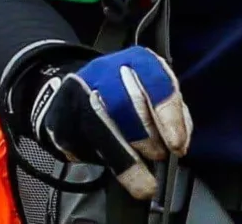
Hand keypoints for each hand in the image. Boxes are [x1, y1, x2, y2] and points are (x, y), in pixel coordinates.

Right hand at [28, 46, 191, 200]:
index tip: (177, 144)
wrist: (72, 94)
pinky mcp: (62, 126)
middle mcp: (103, 73)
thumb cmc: (121, 95)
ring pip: (108, 137)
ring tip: (145, 181)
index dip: (170, 116)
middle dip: (151, 143)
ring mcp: (77, 98)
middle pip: (133, 112)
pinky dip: (108, 166)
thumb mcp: (151, 91)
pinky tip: (117, 167)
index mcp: (134, 61)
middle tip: (159, 156)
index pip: (157, 82)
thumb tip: (179, 144)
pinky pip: (89, 153)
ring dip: (132, 164)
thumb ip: (169, 111)